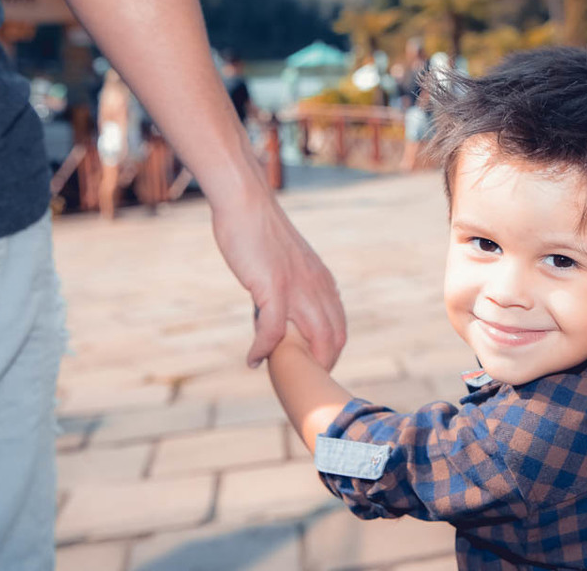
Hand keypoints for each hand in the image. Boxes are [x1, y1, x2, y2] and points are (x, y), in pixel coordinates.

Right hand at [212, 188, 345, 369]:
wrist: (247, 203)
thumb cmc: (260, 232)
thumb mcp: (285, 263)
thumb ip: (290, 286)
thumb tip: (278, 311)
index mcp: (323, 281)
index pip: (339, 326)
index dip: (331, 352)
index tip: (314, 367)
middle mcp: (318, 286)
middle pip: (335, 338)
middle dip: (322, 365)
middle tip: (300, 382)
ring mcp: (298, 287)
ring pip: (315, 338)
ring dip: (300, 364)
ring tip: (282, 376)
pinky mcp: (272, 286)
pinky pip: (272, 330)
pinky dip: (262, 349)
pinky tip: (252, 359)